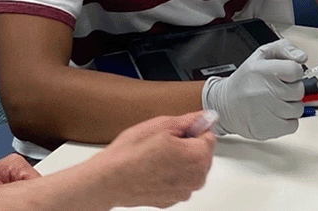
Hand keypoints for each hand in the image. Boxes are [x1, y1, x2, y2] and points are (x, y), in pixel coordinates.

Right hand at [93, 113, 215, 208]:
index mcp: (198, 157)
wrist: (108, 180)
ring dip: (178, 160)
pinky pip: (178, 181)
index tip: (176, 131)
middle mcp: (196, 178)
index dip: (192, 129)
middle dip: (187, 145)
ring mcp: (184, 192)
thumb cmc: (130, 154)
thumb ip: (191, 120)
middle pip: (201, 154)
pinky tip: (152, 169)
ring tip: (154, 156)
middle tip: (162, 142)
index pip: (209, 135)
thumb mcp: (161, 125)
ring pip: (189, 168)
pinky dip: (169, 175)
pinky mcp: (172, 200)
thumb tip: (207, 116)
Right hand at [202, 39, 306, 139]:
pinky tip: (274, 114)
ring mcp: (265, 111)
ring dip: (290, 107)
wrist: (225, 105)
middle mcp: (264, 91)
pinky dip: (287, 122)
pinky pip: (293, 126)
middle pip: (299, 92)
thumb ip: (284, 48)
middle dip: (291, 90)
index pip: (296, 71)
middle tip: (277, 89)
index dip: (294, 74)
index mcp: (263, 70)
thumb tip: (302, 57)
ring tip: (274, 102)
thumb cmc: (246, 80)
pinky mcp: (266, 129)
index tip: (285, 76)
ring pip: (298, 110)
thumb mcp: (261, 55)